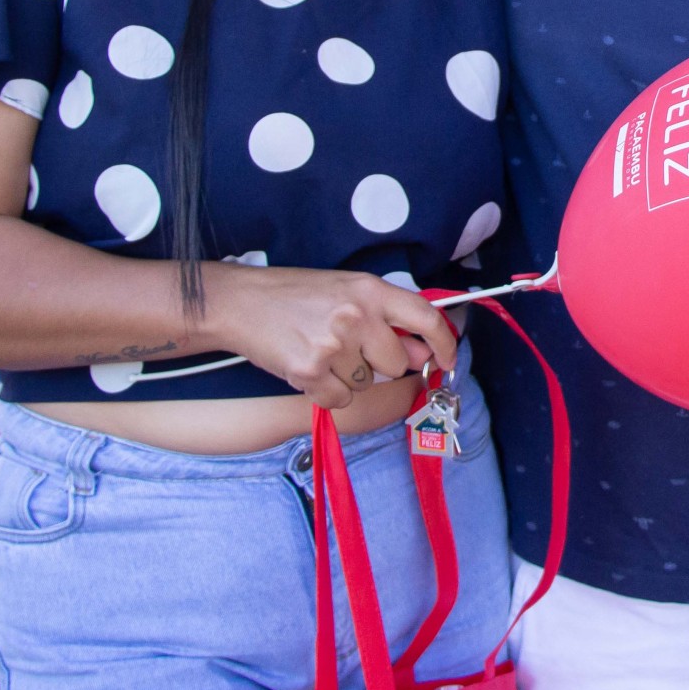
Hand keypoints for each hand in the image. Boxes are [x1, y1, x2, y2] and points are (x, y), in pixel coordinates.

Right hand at [204, 267, 457, 410]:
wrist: (241, 303)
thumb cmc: (296, 295)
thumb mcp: (346, 290)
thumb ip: (386, 317)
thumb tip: (422, 352)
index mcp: (371, 290)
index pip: (426, 318)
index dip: (445, 343)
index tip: (448, 360)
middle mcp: (357, 316)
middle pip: (397, 362)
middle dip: (379, 363)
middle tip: (348, 347)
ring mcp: (334, 345)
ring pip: (366, 383)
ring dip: (348, 376)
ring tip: (320, 350)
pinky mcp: (310, 372)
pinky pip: (340, 399)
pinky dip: (327, 392)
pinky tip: (309, 367)